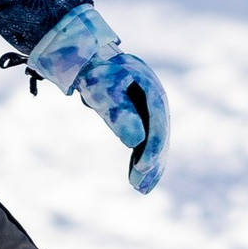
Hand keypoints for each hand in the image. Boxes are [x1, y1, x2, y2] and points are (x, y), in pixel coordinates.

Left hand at [22, 1, 168, 193]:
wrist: (87, 59)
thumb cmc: (94, 72)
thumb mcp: (103, 91)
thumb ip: (119, 113)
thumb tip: (136, 142)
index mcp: (151, 90)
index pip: (157, 125)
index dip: (152, 149)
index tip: (141, 169)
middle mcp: (155, 100)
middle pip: (160, 136)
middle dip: (152, 163)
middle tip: (140, 187)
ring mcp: (148, 108)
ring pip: (154, 141)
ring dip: (149, 165)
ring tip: (140, 189)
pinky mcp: (139, 116)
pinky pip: (144, 140)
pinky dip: (140, 158)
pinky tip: (134, 176)